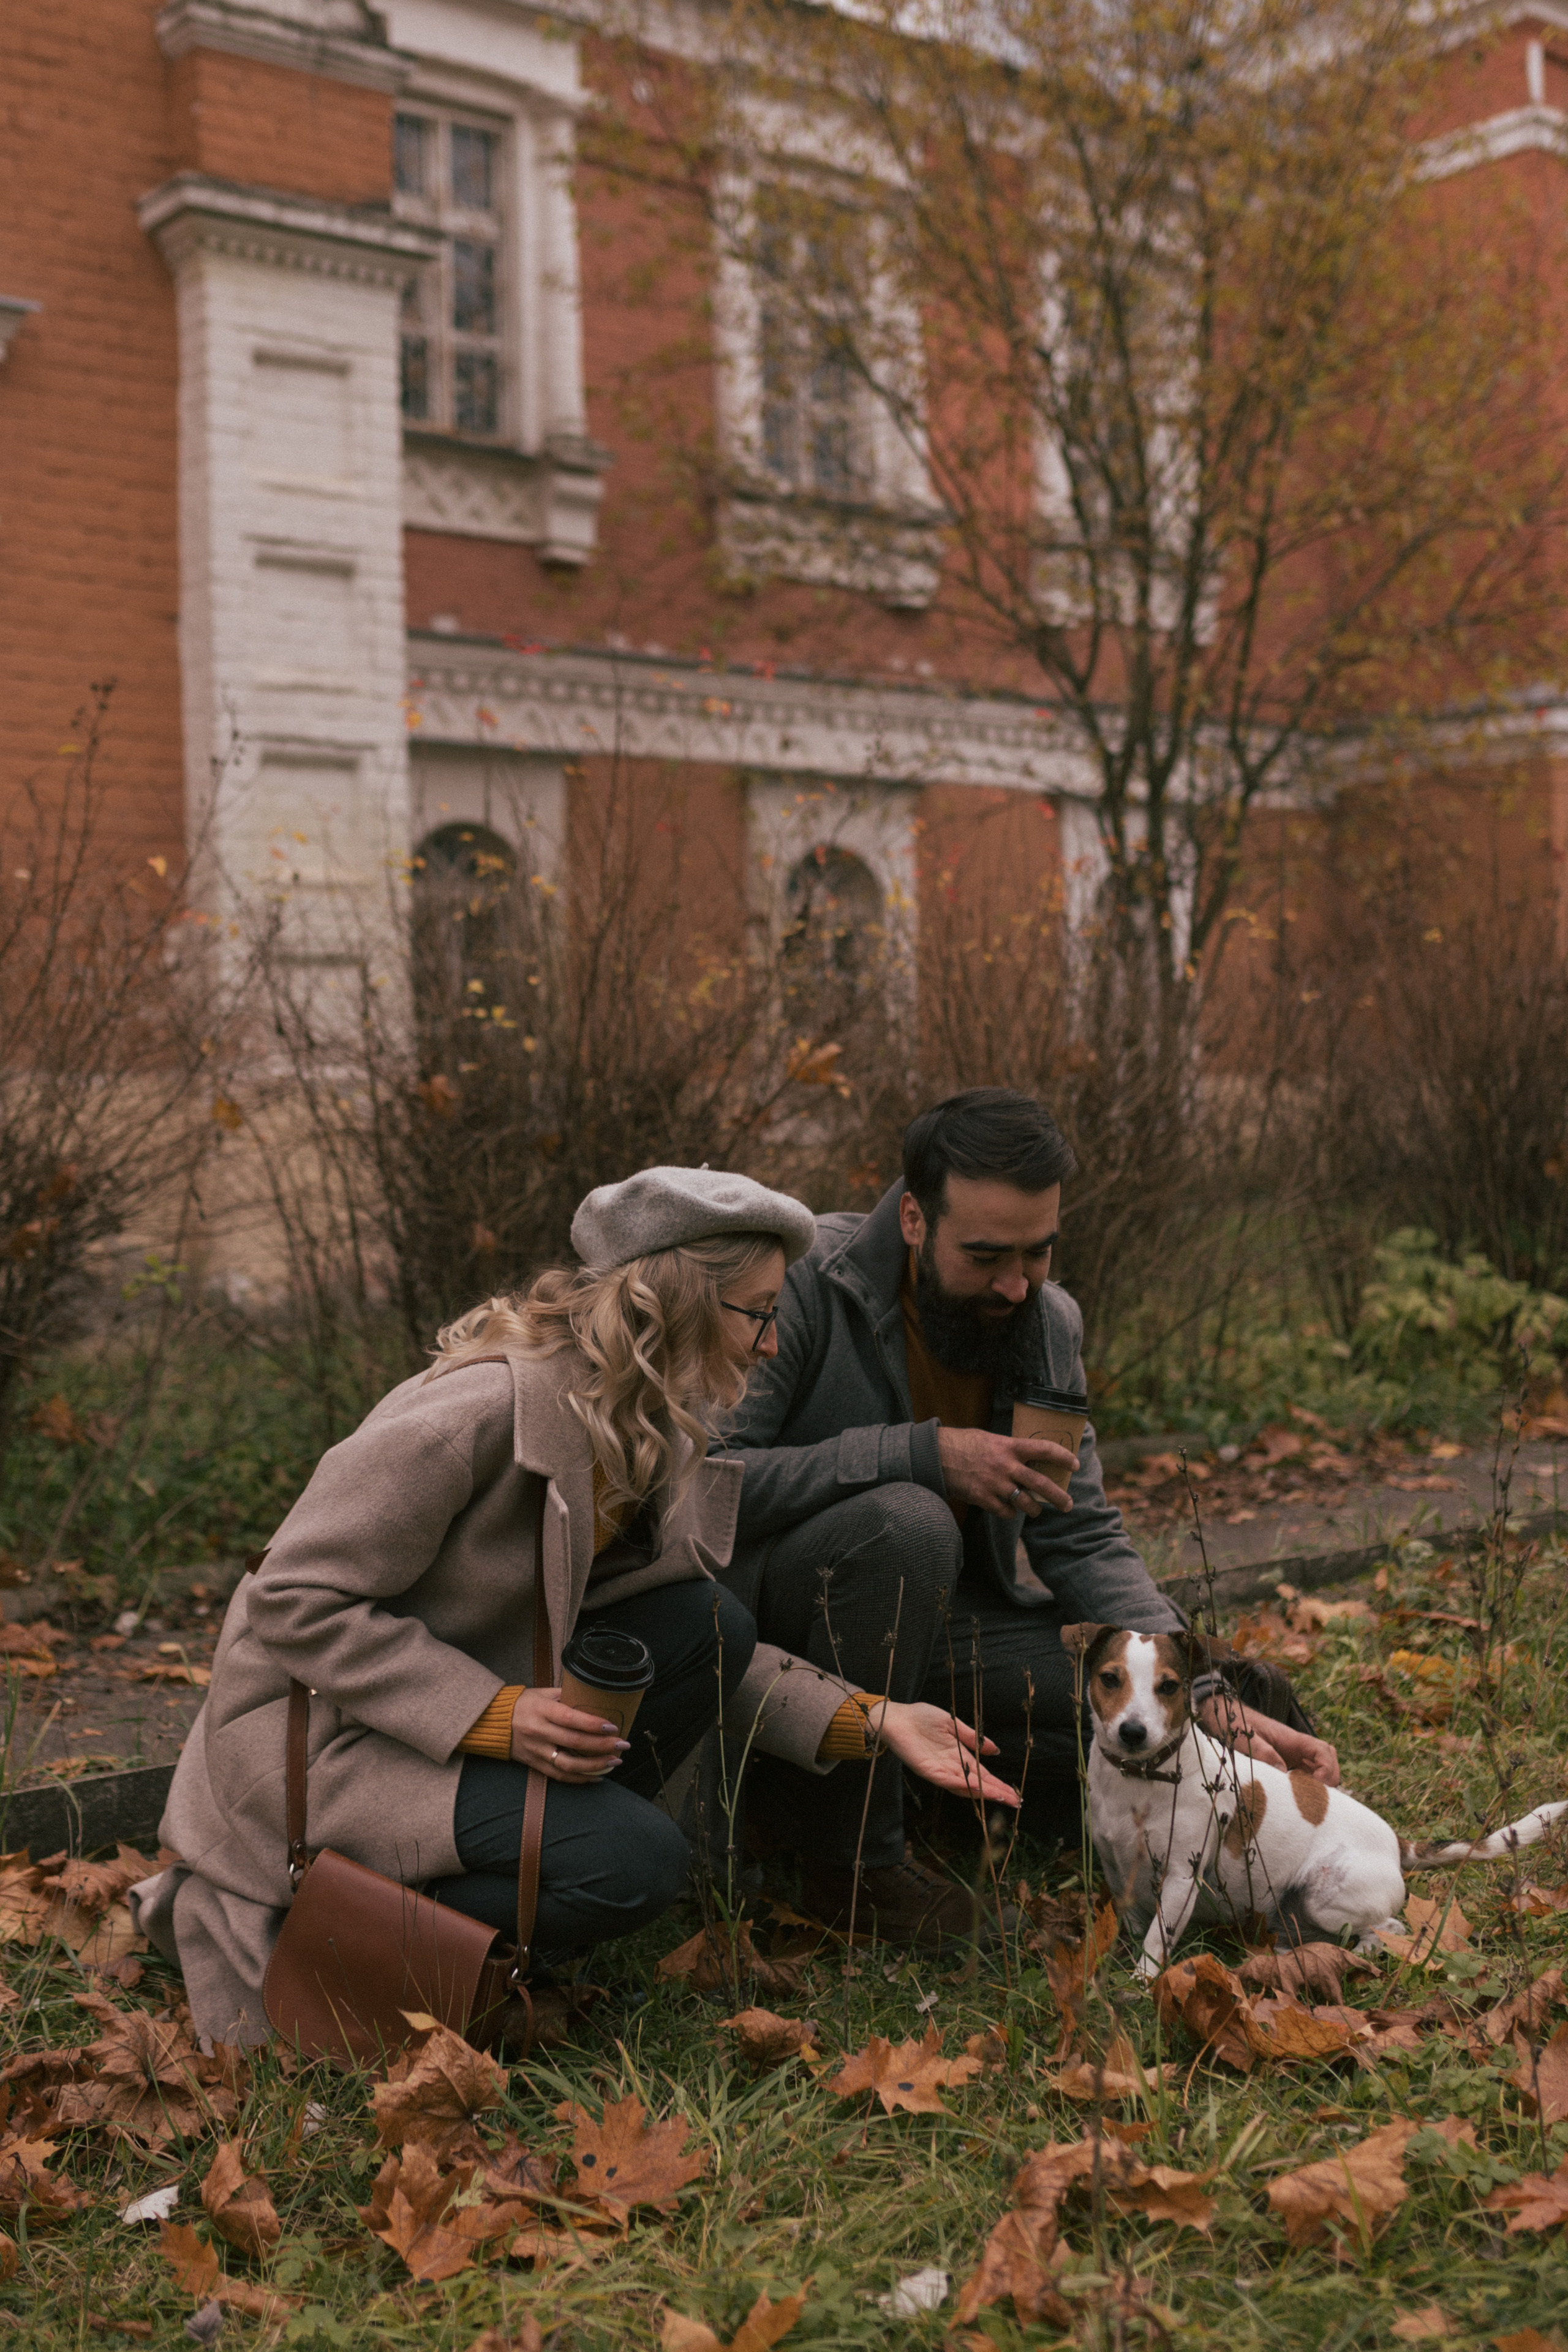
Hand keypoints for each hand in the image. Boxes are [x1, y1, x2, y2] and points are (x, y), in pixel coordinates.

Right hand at [508, 1686, 629, 1781]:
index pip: (570, 1718)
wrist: (493, 1722)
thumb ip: (567, 1694)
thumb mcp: (543, 1692)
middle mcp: (539, 1731)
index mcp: (542, 1710)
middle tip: (622, 1745)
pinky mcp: (535, 1764)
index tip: (612, 1727)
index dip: (593, 1724)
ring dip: (595, 1765)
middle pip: (574, 1743)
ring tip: (614, 1762)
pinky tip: (597, 1776)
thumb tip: (594, 1694)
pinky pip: (559, 1776)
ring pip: (569, 1764)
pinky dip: (580, 1779)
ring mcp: (537, 1750)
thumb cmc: (523, 1703)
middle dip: (602, 1746)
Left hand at [874, 1700, 1019, 1807]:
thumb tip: (995, 1751)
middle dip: (996, 1792)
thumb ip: (973, 1738)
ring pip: (965, 1786)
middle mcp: (951, 1766)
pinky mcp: (927, 1770)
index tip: (1015, 1793)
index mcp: (959, 1755)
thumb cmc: (921, 1718)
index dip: (998, 1784)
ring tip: (1001, 1796)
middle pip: (977, 1784)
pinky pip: (947, 1780)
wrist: (896, 1717)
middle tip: (1015, 1801)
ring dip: (983, 1791)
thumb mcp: (953, 1724)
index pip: (982, 1774)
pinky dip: (961, 1784)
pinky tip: (976, 1787)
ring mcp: (940, 1770)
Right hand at [937, 1428, 1076, 1519]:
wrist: (936, 1455)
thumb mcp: (990, 1439)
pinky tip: (1009, 1510)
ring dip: (1034, 1510)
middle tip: (1068, 1505)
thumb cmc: (963, 1443)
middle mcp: (1006, 1466)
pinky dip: (1010, 1513)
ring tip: (1036, 1511)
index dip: (1063, 1457)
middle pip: (1041, 1484)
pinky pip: (1005, 1512)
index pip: (1044, 1449)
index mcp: (1009, 1446)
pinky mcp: (983, 1498)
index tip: (1074, 1464)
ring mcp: (995, 1484)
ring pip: (1026, 1504)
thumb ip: (1009, 1448)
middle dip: (1058, 1497)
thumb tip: (1028, 1457)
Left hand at [1195, 1697, 1339, 1786]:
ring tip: (1310, 1799)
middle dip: (1330, 1778)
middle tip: (1318, 1796)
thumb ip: (1264, 1753)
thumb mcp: (1247, 1739)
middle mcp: (1298, 1746)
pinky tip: (1298, 1797)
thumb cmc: (1236, 1725)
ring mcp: (1294, 1754)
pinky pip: (1307, 1773)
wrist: (1227, 1716)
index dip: (1327, 1768)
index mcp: (1293, 1738)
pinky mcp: (1288, 1762)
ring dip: (1321, 1783)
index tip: (1317, 1784)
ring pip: (1320, 1767)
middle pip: (1329, 1760)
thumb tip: (1283, 1774)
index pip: (1323, 1750)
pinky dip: (1309, 1785)